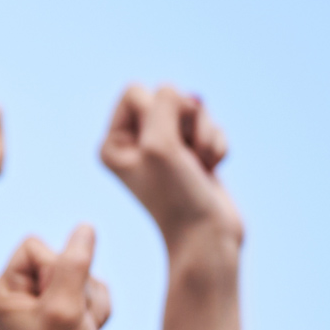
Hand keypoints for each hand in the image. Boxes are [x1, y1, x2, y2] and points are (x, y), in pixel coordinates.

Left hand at [0, 224, 116, 329]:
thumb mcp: (65, 309)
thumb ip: (74, 264)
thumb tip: (85, 227)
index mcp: (1, 293)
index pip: (32, 247)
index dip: (55, 268)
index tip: (56, 306)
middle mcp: (19, 297)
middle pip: (62, 257)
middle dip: (78, 287)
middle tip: (72, 323)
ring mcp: (46, 306)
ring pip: (84, 274)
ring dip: (92, 301)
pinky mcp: (70, 315)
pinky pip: (95, 289)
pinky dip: (101, 310)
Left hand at [100, 84, 242, 249]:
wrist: (209, 237)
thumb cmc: (178, 197)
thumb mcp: (160, 145)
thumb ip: (163, 105)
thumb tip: (174, 92)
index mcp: (113, 142)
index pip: (135, 91)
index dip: (157, 112)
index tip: (162, 146)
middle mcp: (134, 144)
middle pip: (167, 96)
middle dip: (186, 120)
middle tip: (185, 155)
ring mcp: (165, 148)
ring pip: (193, 108)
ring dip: (204, 134)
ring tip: (199, 164)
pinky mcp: (192, 154)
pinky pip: (210, 125)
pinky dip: (216, 144)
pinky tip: (211, 168)